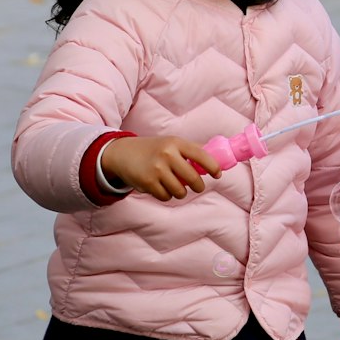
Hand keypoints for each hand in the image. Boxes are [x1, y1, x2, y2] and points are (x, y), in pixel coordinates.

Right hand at [101, 136, 221, 201]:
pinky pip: (166, 197)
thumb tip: (217, 160)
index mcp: (176, 143)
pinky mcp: (148, 182)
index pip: (201, 155)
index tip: (217, 175)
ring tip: (173, 184)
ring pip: (181, 192)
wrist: (122, 153)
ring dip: (180, 192)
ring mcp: (157, 169)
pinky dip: (165, 195)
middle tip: (197, 187)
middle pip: (194, 179)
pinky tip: (158, 186)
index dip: (213, 167)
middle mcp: (167, 154)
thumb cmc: (153, 149)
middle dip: (198, 186)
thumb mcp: (171, 143)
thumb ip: (191, 151)